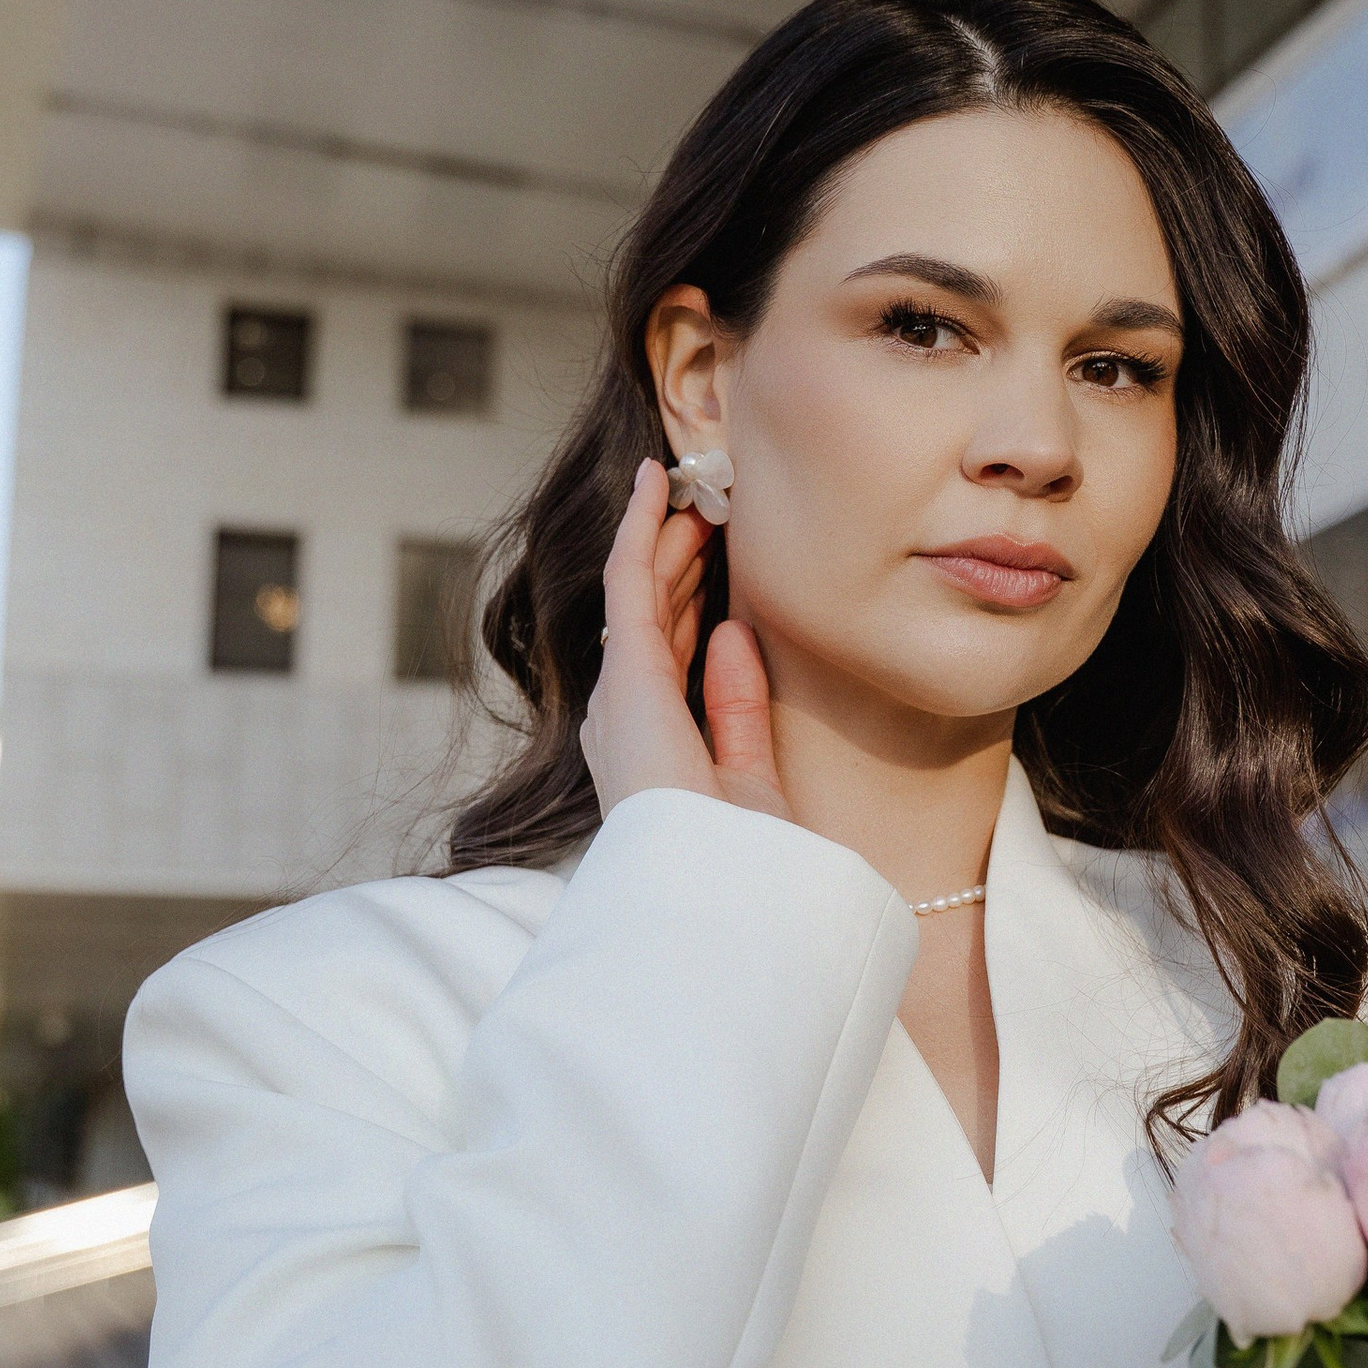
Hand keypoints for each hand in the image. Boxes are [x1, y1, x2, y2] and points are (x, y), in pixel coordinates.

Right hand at [579, 459, 789, 826]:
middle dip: (682, 563)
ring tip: (693, 490)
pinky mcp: (628, 669)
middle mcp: (624, 715)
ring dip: (668, 536)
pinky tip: (656, 482)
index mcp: (650, 746)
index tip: (722, 568)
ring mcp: (621, 689)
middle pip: (656, 618)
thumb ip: (736, 706)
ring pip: (644, 590)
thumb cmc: (733, 855)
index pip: (673, 659)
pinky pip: (631, 577)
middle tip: (712, 513)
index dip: (696, 606)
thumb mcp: (746, 771)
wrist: (713, 884)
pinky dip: (642, 525)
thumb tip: (736, 633)